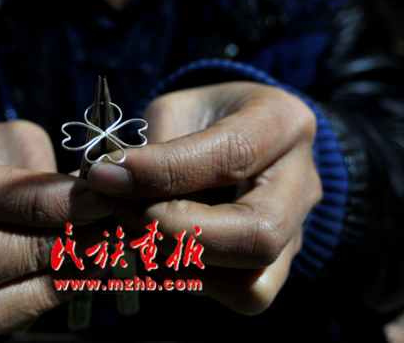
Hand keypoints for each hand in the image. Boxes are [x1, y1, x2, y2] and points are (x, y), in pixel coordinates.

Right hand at [0, 120, 112, 339]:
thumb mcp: (15, 144)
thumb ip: (43, 175)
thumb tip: (92, 206)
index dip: (35, 203)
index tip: (94, 201)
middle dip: (39, 251)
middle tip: (98, 234)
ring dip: (42, 288)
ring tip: (93, 260)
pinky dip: (34, 305)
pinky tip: (73, 279)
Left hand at [88, 82, 321, 313]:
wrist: (239, 140)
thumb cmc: (203, 119)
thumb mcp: (175, 110)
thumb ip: (148, 148)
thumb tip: (103, 191)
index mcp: (281, 122)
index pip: (231, 156)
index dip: (162, 172)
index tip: (105, 177)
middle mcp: (300, 184)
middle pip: (256, 236)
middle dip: (177, 232)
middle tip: (121, 212)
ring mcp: (295, 233)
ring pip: (249, 283)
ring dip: (175, 263)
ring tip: (131, 230)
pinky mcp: (276, 267)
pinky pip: (237, 295)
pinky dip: (185, 279)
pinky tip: (155, 249)